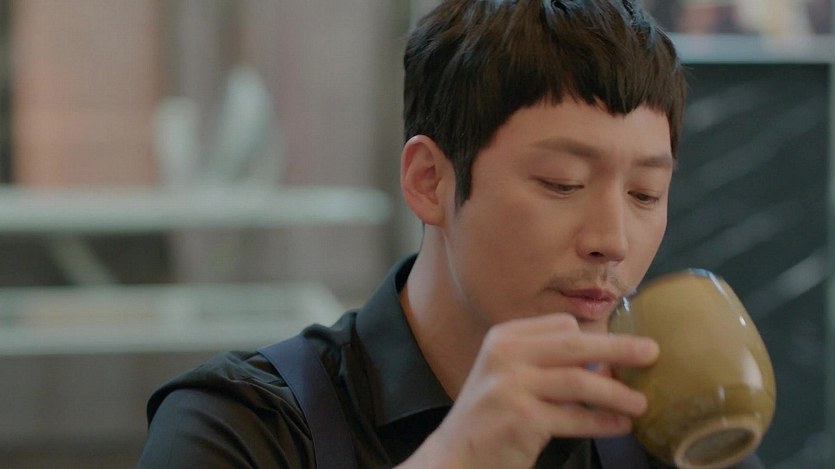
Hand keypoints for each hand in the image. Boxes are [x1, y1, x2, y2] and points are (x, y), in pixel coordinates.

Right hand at [398, 313, 658, 468]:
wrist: (455, 456)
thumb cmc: (489, 417)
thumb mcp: (508, 375)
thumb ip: (546, 362)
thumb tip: (606, 359)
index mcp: (504, 337)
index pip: (560, 325)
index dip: (594, 336)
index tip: (621, 347)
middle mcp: (505, 354)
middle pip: (575, 344)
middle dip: (619, 348)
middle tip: (652, 352)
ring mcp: (511, 385)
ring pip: (580, 381)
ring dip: (616, 392)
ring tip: (641, 403)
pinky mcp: (522, 419)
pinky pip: (575, 417)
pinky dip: (602, 421)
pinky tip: (620, 426)